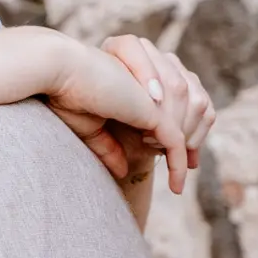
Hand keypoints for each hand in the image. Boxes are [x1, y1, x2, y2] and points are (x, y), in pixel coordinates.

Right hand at [50, 35, 212, 195]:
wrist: (61, 73)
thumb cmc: (67, 95)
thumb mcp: (92, 128)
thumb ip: (108, 146)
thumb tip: (122, 170)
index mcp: (144, 80)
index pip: (180, 102)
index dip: (187, 128)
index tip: (187, 156)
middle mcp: (156, 79)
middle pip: (196, 109)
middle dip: (196, 140)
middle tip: (193, 166)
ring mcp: (157, 93)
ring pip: (189, 127)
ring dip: (185, 152)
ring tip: (172, 174)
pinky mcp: (153, 108)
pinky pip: (176, 141)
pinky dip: (179, 165)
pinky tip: (175, 185)